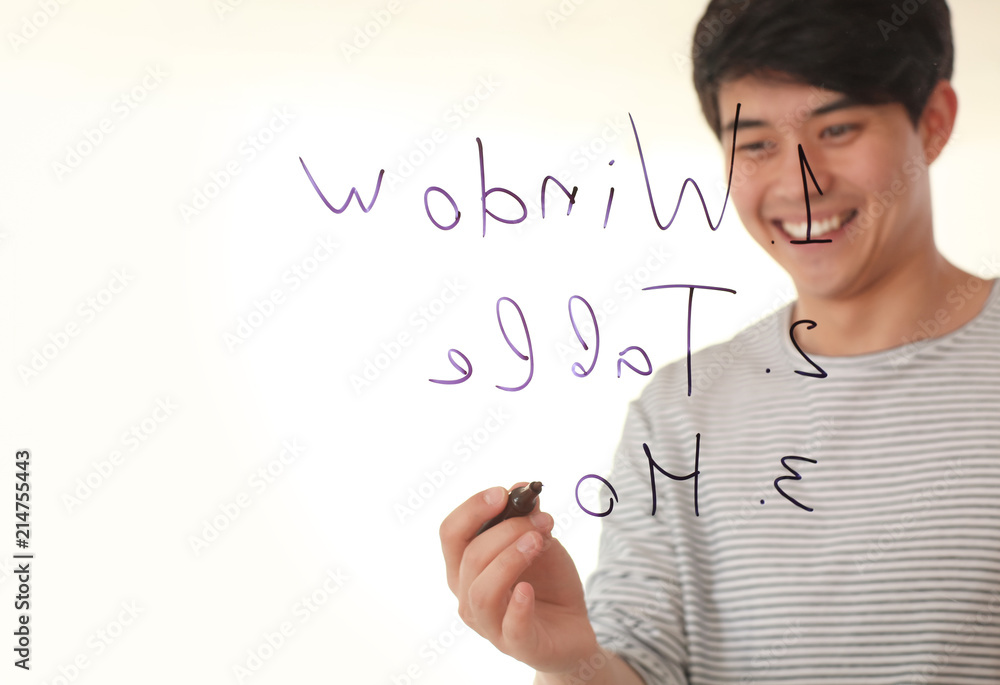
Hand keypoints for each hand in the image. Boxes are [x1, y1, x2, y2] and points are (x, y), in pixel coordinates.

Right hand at [440, 484, 598, 672]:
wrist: (573, 627)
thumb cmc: (547, 583)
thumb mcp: (540, 542)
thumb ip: (528, 518)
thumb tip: (522, 488)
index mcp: (465, 567)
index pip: (451, 533)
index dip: (472, 509)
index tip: (502, 493)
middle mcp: (468, 596)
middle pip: (469, 557)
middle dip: (506, 530)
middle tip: (540, 520)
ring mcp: (490, 625)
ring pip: (482, 591)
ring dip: (510, 559)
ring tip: (538, 542)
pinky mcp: (518, 646)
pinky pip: (510, 627)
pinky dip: (518, 605)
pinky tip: (529, 588)